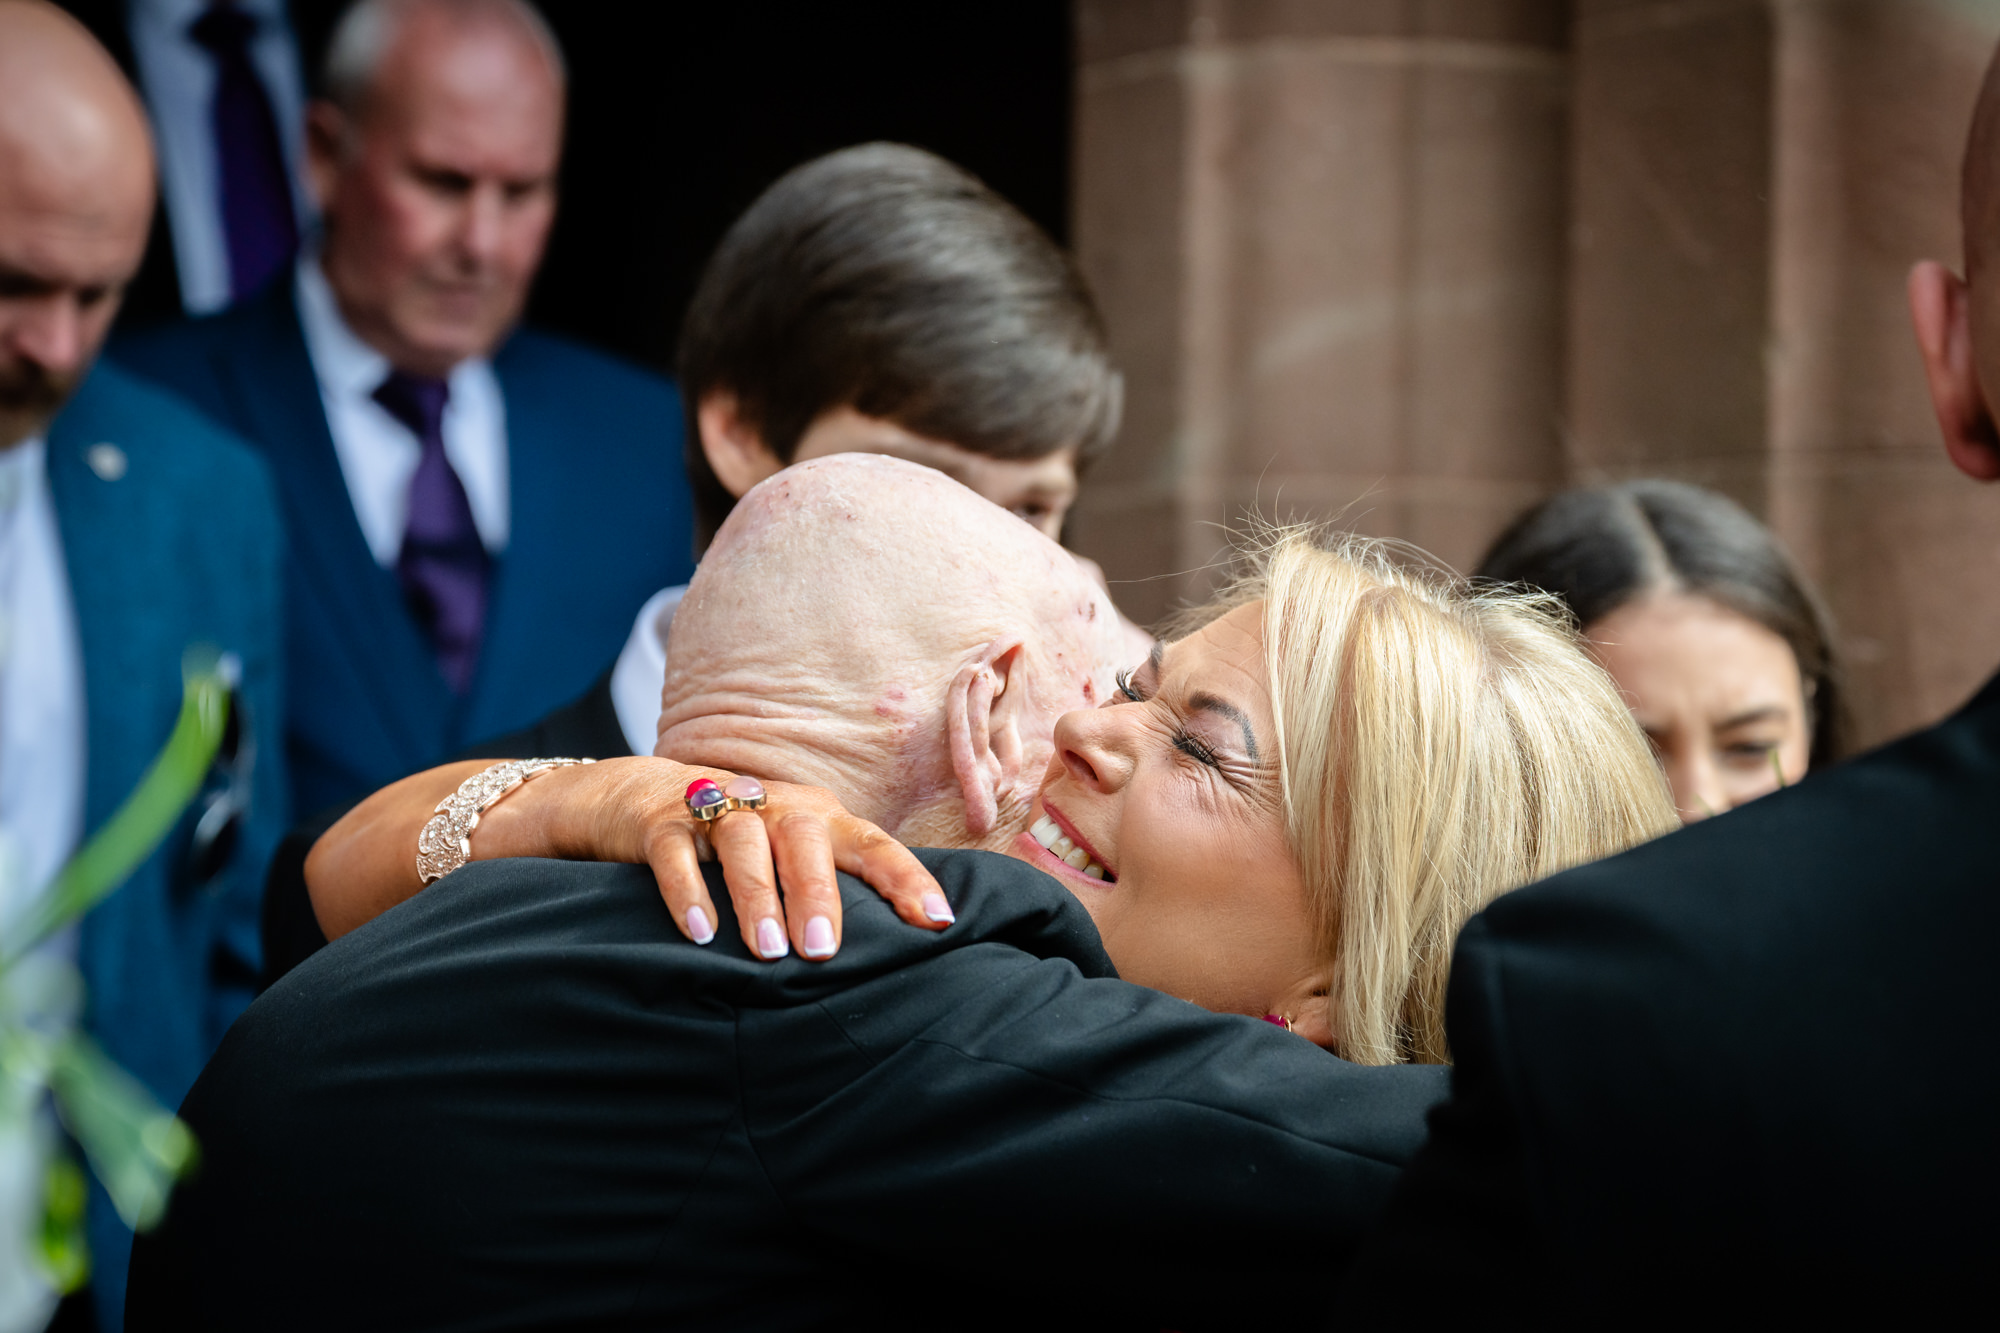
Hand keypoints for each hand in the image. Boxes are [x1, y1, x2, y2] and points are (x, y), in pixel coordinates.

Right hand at [579, 759, 951, 960]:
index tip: (937, 920)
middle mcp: (775, 806)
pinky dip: (689, 893)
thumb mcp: (793, 852)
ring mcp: (717, 809)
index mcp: (819, 818)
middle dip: (817, 895)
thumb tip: (892, 951)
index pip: (873, 844)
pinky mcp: (663, 823)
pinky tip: (701, 935)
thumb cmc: (744, 839)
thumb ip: (834, 888)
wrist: (644, 794)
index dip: (906, 879)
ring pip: (744, 842)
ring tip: (767, 952)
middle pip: (806, 840)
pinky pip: (677, 855)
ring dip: (757, 896)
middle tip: (823, 952)